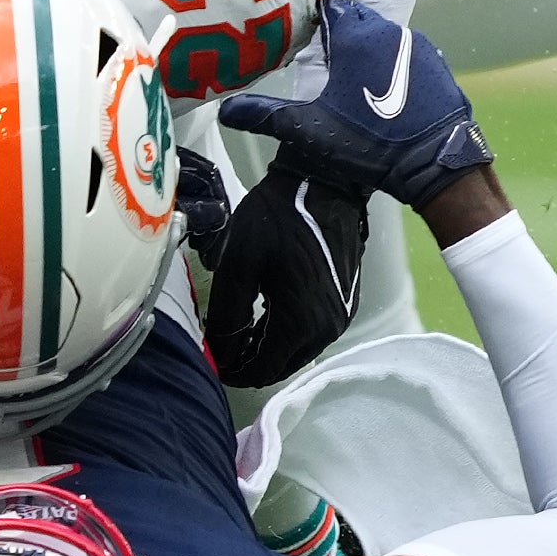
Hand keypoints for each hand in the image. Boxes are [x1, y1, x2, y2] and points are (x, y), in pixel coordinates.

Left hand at [200, 165, 364, 385]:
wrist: (325, 183)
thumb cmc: (277, 219)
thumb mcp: (239, 263)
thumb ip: (227, 314)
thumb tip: (220, 355)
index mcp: (300, 324)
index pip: (262, 370)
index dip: (233, 372)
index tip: (211, 361)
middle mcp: (327, 329)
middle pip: (281, 366)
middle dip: (249, 363)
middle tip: (222, 346)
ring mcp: (340, 317)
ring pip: (296, 352)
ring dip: (267, 348)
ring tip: (238, 332)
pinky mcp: (345, 303)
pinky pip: (311, 334)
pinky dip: (285, 334)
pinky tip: (265, 316)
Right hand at [217, 0, 490, 210]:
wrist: (436, 163)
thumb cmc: (370, 142)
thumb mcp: (310, 130)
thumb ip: (266, 115)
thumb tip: (225, 111)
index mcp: (355, 39)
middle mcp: (388, 33)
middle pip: (359, 20)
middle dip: (344, 26)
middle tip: (328, 42)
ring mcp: (417, 47)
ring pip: (384, 37)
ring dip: (369, 49)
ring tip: (355, 76)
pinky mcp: (437, 65)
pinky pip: (407, 54)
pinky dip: (394, 63)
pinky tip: (386, 89)